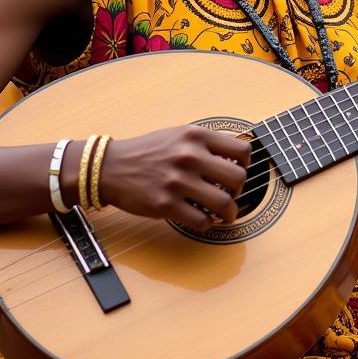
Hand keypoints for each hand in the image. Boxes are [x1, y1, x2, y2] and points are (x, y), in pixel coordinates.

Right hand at [100, 125, 251, 229]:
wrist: (111, 167)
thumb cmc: (149, 151)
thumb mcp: (179, 135)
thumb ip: (206, 144)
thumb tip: (237, 161)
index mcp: (195, 136)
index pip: (242, 150)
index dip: (246, 165)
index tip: (239, 172)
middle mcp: (189, 156)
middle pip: (238, 178)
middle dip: (239, 191)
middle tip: (231, 195)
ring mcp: (178, 181)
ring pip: (224, 203)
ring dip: (230, 213)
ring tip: (226, 214)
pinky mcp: (166, 205)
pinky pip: (202, 220)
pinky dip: (208, 224)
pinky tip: (204, 218)